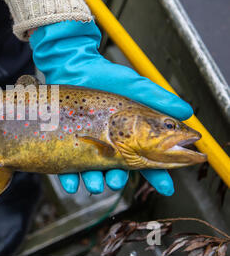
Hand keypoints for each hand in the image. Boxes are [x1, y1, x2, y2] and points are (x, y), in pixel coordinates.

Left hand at [29, 20, 192, 195]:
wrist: (75, 67)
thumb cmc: (106, 77)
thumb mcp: (134, 86)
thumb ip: (158, 99)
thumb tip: (186, 112)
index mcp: (130, 136)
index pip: (149, 160)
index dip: (158, 175)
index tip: (166, 188)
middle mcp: (111, 144)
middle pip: (118, 171)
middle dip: (117, 180)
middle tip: (116, 181)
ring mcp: (89, 145)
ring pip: (94, 173)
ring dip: (95, 183)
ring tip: (95, 185)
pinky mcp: (68, 144)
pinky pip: (69, 167)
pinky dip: (70, 179)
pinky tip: (72, 184)